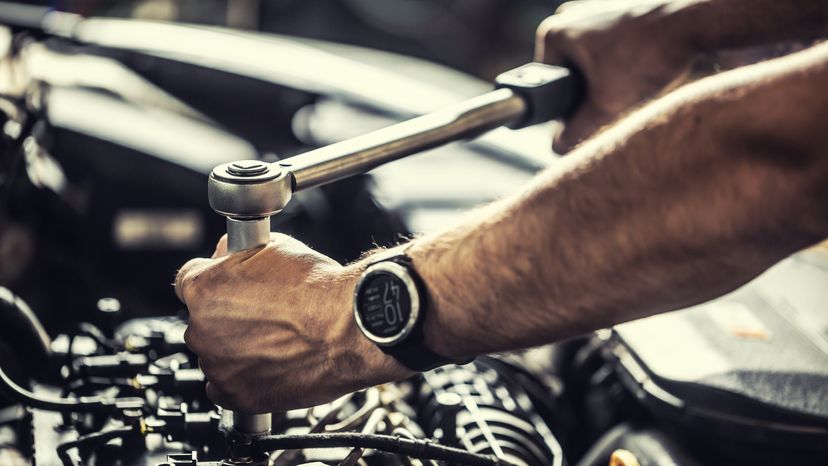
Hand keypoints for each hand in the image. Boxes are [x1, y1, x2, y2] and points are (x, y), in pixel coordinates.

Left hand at [174, 234, 410, 412]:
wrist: (350, 326)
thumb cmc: (319, 289)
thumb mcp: (274, 246)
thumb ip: (237, 252)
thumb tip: (225, 255)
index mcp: (204, 289)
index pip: (188, 282)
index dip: (214, 283)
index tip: (228, 289)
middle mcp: (202, 329)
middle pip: (201, 321)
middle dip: (225, 318)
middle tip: (261, 315)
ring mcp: (217, 365)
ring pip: (214, 354)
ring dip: (233, 348)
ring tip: (272, 340)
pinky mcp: (236, 396)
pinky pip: (223, 388)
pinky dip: (240, 378)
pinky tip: (266, 364)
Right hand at [536, 0, 700, 151]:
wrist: (696, 21)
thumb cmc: (649, 54)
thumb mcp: (606, 105)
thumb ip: (576, 131)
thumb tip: (558, 147)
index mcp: (555, 32)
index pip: (549, 86)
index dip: (567, 108)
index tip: (592, 113)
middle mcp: (571, 15)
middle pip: (572, 75)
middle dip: (591, 94)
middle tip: (616, 101)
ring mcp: (596, 9)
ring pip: (595, 63)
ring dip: (610, 80)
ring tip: (634, 84)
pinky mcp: (621, 10)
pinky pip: (614, 48)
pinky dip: (627, 63)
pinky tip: (646, 69)